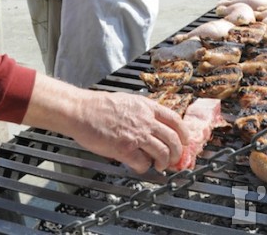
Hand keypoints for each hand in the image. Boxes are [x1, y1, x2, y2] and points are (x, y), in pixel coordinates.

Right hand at [72, 91, 189, 172]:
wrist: (81, 111)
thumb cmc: (99, 106)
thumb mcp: (128, 100)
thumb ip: (143, 111)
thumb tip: (153, 122)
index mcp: (147, 107)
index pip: (175, 120)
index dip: (183, 133)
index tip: (185, 141)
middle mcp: (146, 121)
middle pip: (173, 139)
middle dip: (177, 152)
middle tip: (174, 159)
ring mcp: (136, 135)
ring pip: (163, 153)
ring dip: (164, 163)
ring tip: (159, 166)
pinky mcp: (125, 149)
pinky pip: (143, 163)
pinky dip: (144, 167)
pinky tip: (139, 165)